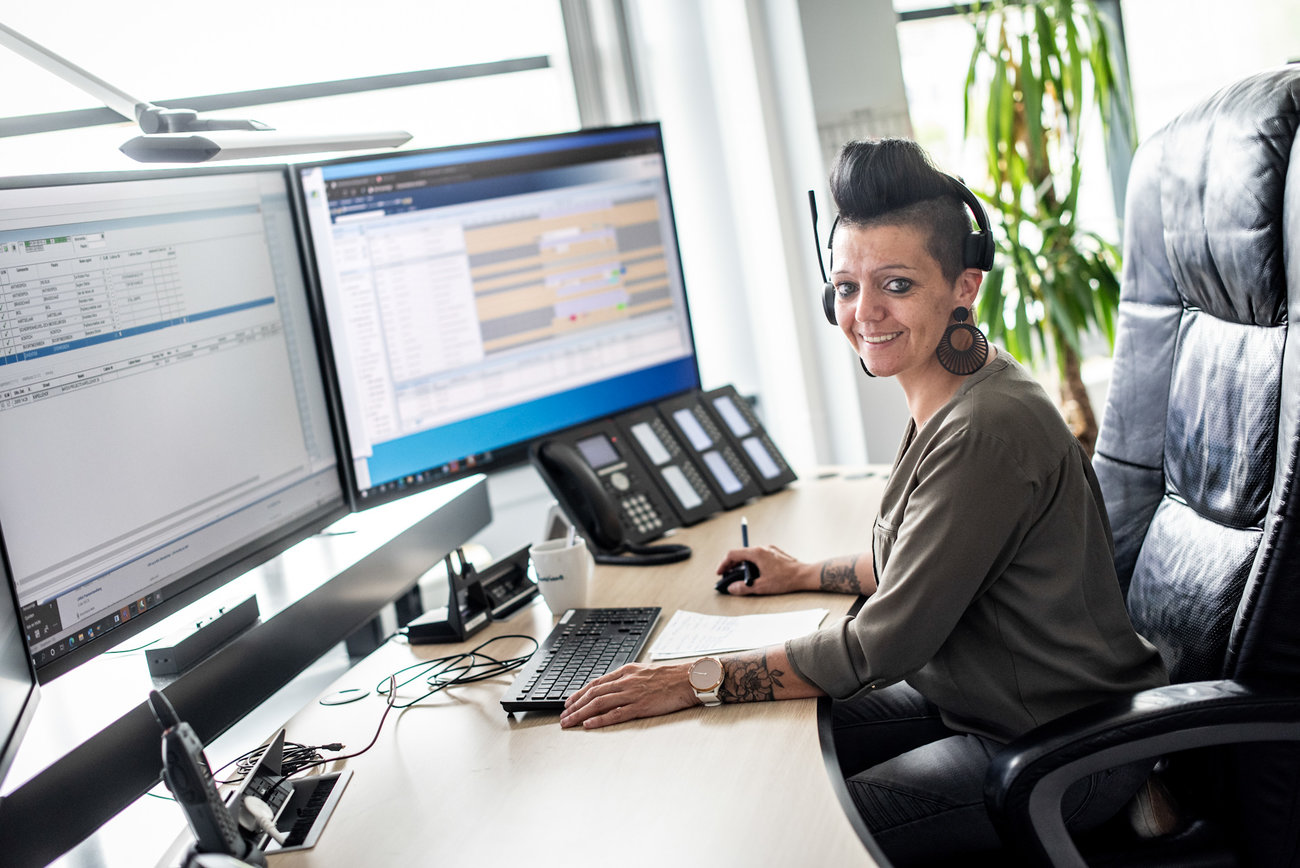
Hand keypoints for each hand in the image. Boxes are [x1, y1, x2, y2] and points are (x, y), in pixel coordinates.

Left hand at [560, 662, 695, 728]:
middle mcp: (626, 681)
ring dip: (581, 713)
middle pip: (593, 694)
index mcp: (626, 671)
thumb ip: (629, 678)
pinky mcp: (641, 706)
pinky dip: (599, 719)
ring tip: (569, 722)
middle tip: (563, 716)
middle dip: (575, 705)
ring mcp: (632, 693)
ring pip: (599, 703)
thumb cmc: (671, 676)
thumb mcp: (645, 671)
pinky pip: (615, 714)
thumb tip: (615, 686)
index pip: (596, 683)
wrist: (690, 678)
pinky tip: (588, 724)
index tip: (569, 702)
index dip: (579, 693)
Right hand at [715, 544, 813, 595]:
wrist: (805, 575)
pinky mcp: (776, 553)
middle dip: (732, 565)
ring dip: (743, 565)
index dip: (724, 564)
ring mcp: (770, 550)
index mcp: (757, 553)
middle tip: (728, 576)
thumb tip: (731, 588)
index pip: (733, 554)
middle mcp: (762, 548)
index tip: (720, 573)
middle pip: (741, 554)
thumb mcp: (761, 587)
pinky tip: (756, 574)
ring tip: (742, 577)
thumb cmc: (785, 580)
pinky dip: (753, 564)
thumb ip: (743, 588)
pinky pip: (759, 556)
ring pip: (750, 555)